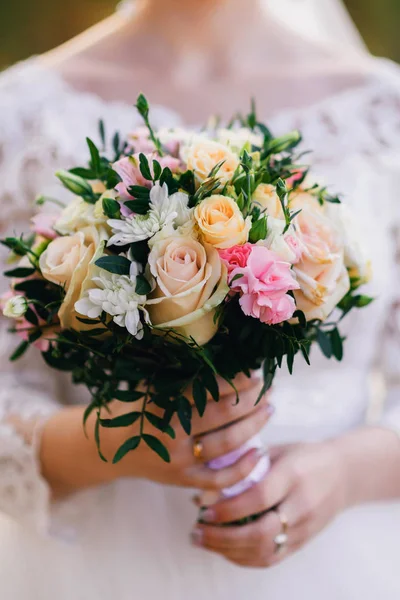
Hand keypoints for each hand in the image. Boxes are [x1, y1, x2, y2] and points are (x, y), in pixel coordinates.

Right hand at [41, 373, 271, 496]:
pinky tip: (259, 452)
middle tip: (269, 390)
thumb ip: (181, 376)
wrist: (111, 448)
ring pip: (227, 444)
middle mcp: (171, 432)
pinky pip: (219, 479)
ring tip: (269, 410)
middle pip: (223, 414)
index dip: (237, 381)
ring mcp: (178, 460)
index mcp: (163, 403)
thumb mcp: (152, 387)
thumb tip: (225, 359)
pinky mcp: (182, 481)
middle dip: (252, 400)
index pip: (209, 389)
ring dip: (254, 425)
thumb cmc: (137, 409)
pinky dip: (242, 468)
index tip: (254, 373)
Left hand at [191, 441, 346, 567]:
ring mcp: (306, 527)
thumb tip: (208, 483)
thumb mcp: (278, 449)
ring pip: (265, 551)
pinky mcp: (304, 542)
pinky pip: (272, 558)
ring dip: (228, 551)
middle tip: (196, 531)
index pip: (259, 497)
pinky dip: (243, 558)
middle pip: (261, 532)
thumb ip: (247, 465)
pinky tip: (224, 550)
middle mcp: (302, 504)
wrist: (344, 473)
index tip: (203, 508)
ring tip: (202, 541)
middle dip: (223, 537)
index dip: (228, 508)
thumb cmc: (304, 456)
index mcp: (294, 475)